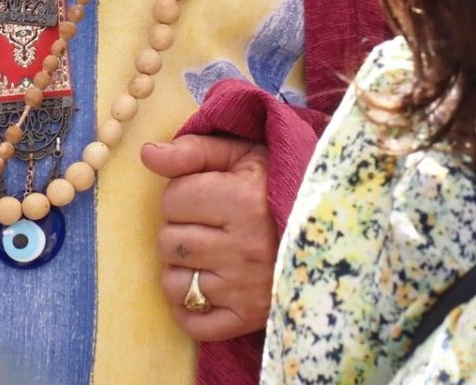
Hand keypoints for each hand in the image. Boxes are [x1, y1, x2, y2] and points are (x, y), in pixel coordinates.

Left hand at [141, 135, 276, 341]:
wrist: (328, 227)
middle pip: (168, 242)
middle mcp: (243, 248)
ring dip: (182, 269)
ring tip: (207, 255)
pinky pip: (194, 324)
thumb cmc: (277, 186)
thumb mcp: (242, 155)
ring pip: (174, 284)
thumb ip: (192, 151)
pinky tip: (205, 287)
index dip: (182, 194)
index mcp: (242, 201)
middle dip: (180, 230)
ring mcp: (245, 288)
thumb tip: (147, 155)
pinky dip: (190, 308)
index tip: (206, 196)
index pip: (172, 200)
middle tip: (207, 226)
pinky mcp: (249, 318)